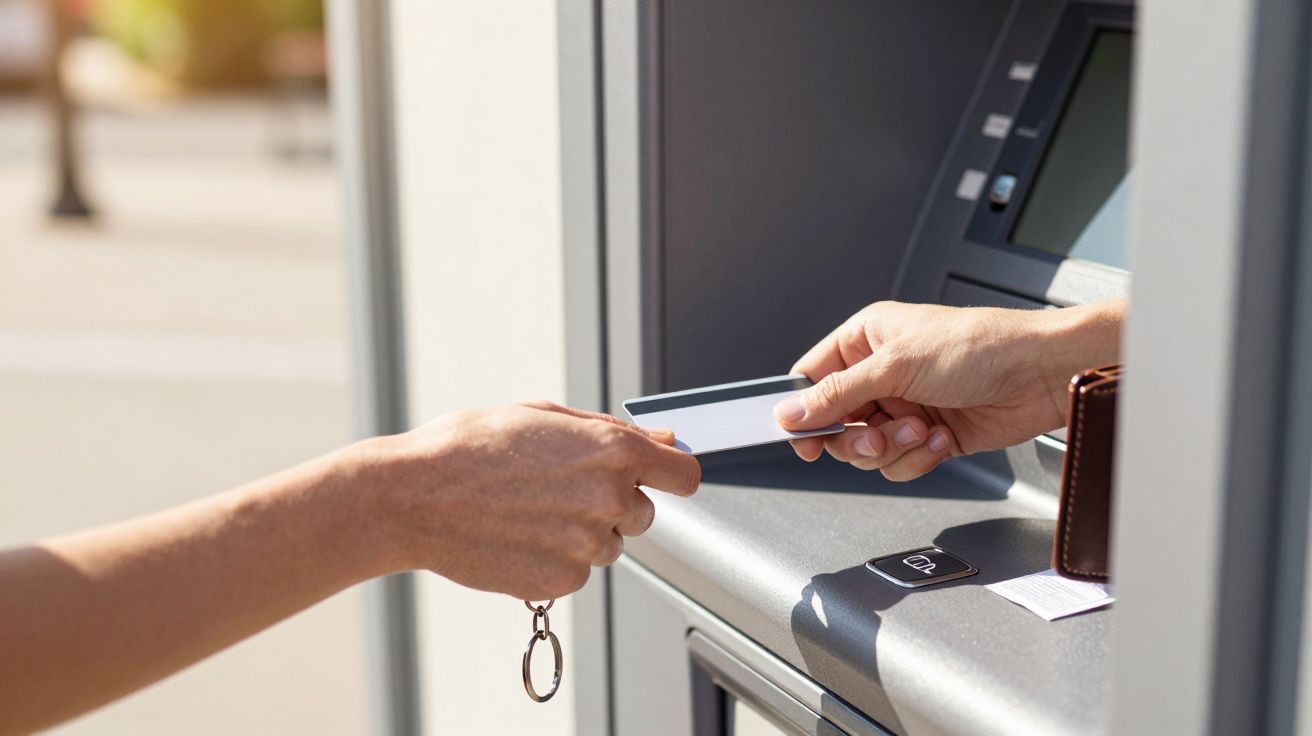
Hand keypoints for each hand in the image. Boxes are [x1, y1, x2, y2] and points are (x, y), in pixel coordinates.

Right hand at [364, 401, 700, 599]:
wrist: (412, 497)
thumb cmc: (470, 447)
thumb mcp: (544, 418)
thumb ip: (611, 432)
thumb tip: (664, 442)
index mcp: (612, 449)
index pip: (684, 475)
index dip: (671, 475)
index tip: (656, 477)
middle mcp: (608, 497)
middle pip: (644, 513)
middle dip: (613, 503)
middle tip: (559, 489)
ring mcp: (586, 544)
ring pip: (609, 545)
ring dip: (582, 532)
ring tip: (530, 511)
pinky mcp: (562, 580)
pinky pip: (578, 572)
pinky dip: (556, 559)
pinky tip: (519, 535)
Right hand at [775, 300, 1122, 480]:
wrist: (1040, 374)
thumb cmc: (980, 347)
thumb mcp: (896, 365)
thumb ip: (838, 393)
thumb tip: (792, 412)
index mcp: (866, 340)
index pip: (813, 379)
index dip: (803, 411)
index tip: (804, 439)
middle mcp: (882, 373)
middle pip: (838, 424)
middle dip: (859, 438)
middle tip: (878, 437)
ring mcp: (905, 406)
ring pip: (869, 450)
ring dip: (895, 447)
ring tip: (923, 428)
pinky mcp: (928, 435)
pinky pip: (901, 462)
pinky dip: (920, 457)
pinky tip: (942, 436)